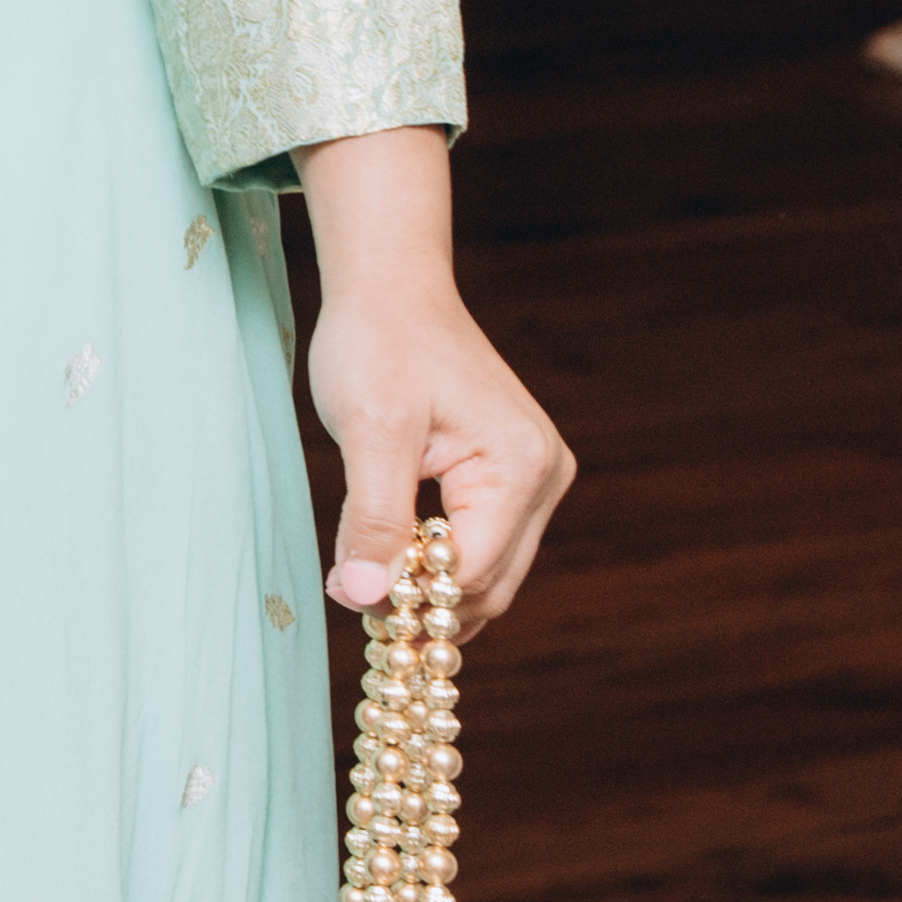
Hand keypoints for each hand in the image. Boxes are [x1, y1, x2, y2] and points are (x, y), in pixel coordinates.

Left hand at [294, 129, 572, 634]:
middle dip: (429, 606)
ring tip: (366, 591)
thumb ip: (373, 520)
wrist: (391, 289)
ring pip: (486, 570)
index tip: (355, 613)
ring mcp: (534, 479)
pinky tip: (390, 564)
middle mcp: (545, 478)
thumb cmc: (378, 344)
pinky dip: (438, 561)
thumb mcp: (368, 431)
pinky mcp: (509, 476)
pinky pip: (478, 541)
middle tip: (357, 613)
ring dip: (432, 589)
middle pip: (489, 582)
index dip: (417, 602)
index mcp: (522, 468)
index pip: (472, 572)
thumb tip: (364, 601)